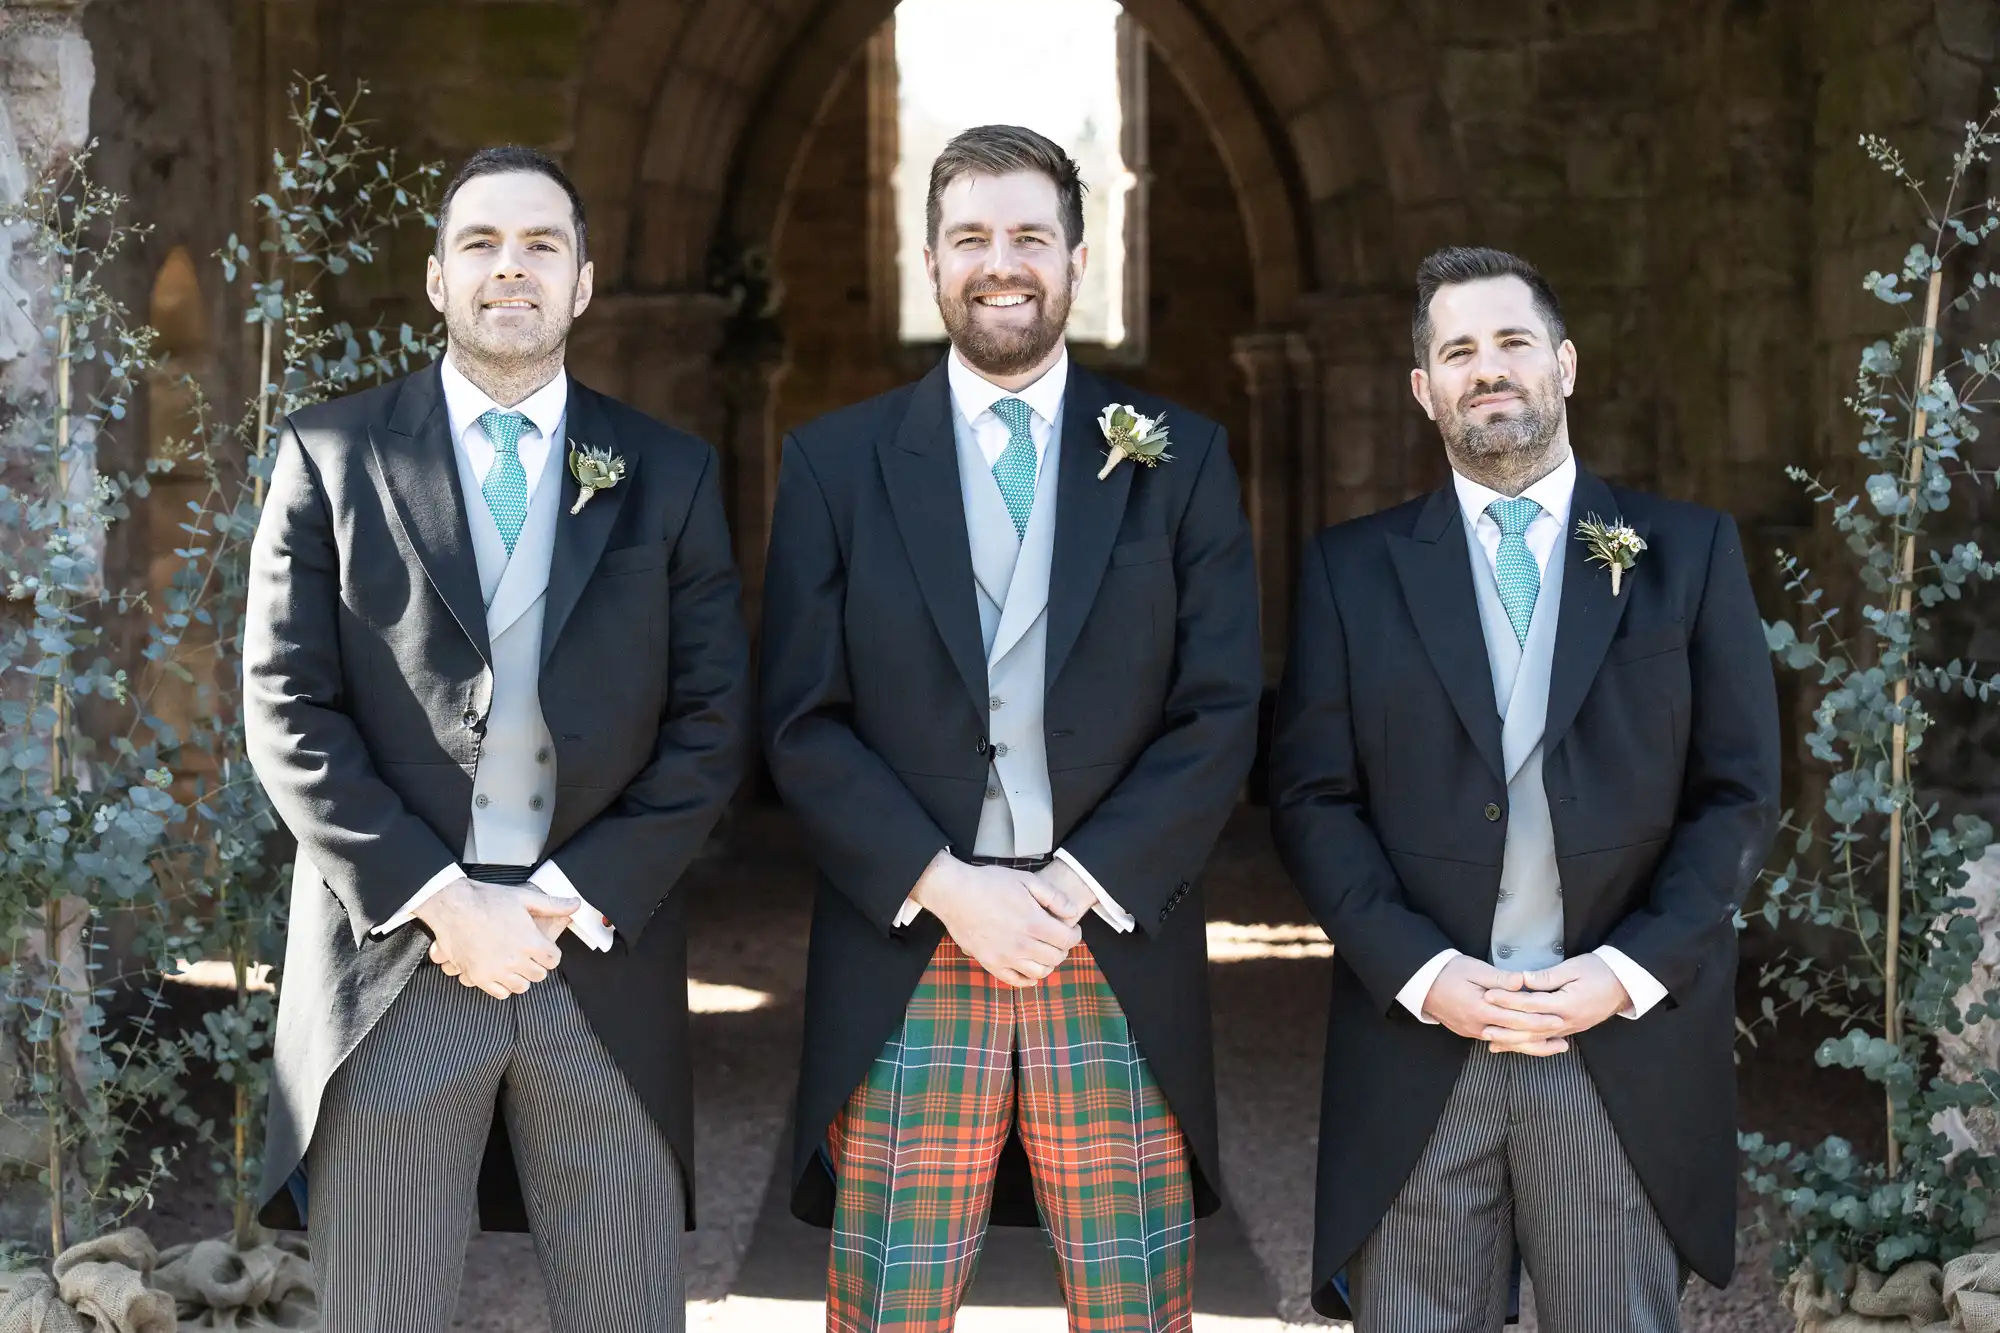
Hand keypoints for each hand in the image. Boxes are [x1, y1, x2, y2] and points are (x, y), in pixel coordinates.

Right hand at [418, 879, 573, 998]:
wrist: (453, 907)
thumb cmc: (487, 900)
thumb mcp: (523, 897)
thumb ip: (552, 905)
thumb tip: (575, 904)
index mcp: (530, 941)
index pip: (554, 960)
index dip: (550, 954)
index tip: (543, 950)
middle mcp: (516, 959)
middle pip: (539, 975)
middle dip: (537, 965)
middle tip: (528, 956)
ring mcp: (497, 971)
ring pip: (522, 987)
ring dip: (521, 977)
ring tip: (515, 965)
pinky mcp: (480, 977)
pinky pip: (500, 993)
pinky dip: (503, 986)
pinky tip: (500, 973)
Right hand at [911, 854, 1080, 987]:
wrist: (954, 894)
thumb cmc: (989, 883)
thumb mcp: (1026, 879)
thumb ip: (1054, 896)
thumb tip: (1073, 912)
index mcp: (1034, 922)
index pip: (1067, 940)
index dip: (1075, 935)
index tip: (1072, 929)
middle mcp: (1022, 945)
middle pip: (1056, 958)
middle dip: (1063, 949)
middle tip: (1059, 939)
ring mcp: (1006, 957)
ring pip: (1040, 973)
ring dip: (1049, 964)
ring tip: (1045, 951)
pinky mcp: (991, 964)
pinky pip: (1016, 981)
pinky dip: (1028, 979)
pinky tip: (1031, 970)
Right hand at [1419, 955, 1564, 1050]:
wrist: (1422, 983)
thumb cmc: (1449, 972)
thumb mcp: (1474, 968)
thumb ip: (1500, 978)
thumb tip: (1523, 982)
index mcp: (1480, 1009)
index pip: (1516, 1018)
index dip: (1539, 1020)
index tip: (1558, 1019)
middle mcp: (1478, 1026)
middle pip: (1515, 1036)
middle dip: (1541, 1038)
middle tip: (1564, 1039)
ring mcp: (1473, 1032)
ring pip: (1508, 1044)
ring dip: (1531, 1046)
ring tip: (1553, 1047)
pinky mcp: (1470, 1032)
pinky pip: (1497, 1041)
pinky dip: (1515, 1044)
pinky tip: (1528, 1044)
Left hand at [1480, 955, 1632, 1053]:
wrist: (1624, 984)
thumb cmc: (1599, 971)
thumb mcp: (1573, 968)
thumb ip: (1547, 977)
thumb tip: (1523, 979)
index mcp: (1566, 1004)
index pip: (1530, 1004)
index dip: (1508, 1000)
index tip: (1489, 995)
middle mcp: (1567, 1021)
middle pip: (1530, 1028)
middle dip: (1505, 1028)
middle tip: (1483, 1027)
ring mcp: (1569, 1028)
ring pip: (1537, 1039)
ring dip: (1514, 1042)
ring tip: (1492, 1042)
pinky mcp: (1570, 1029)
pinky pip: (1546, 1040)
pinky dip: (1529, 1044)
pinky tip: (1515, 1045)